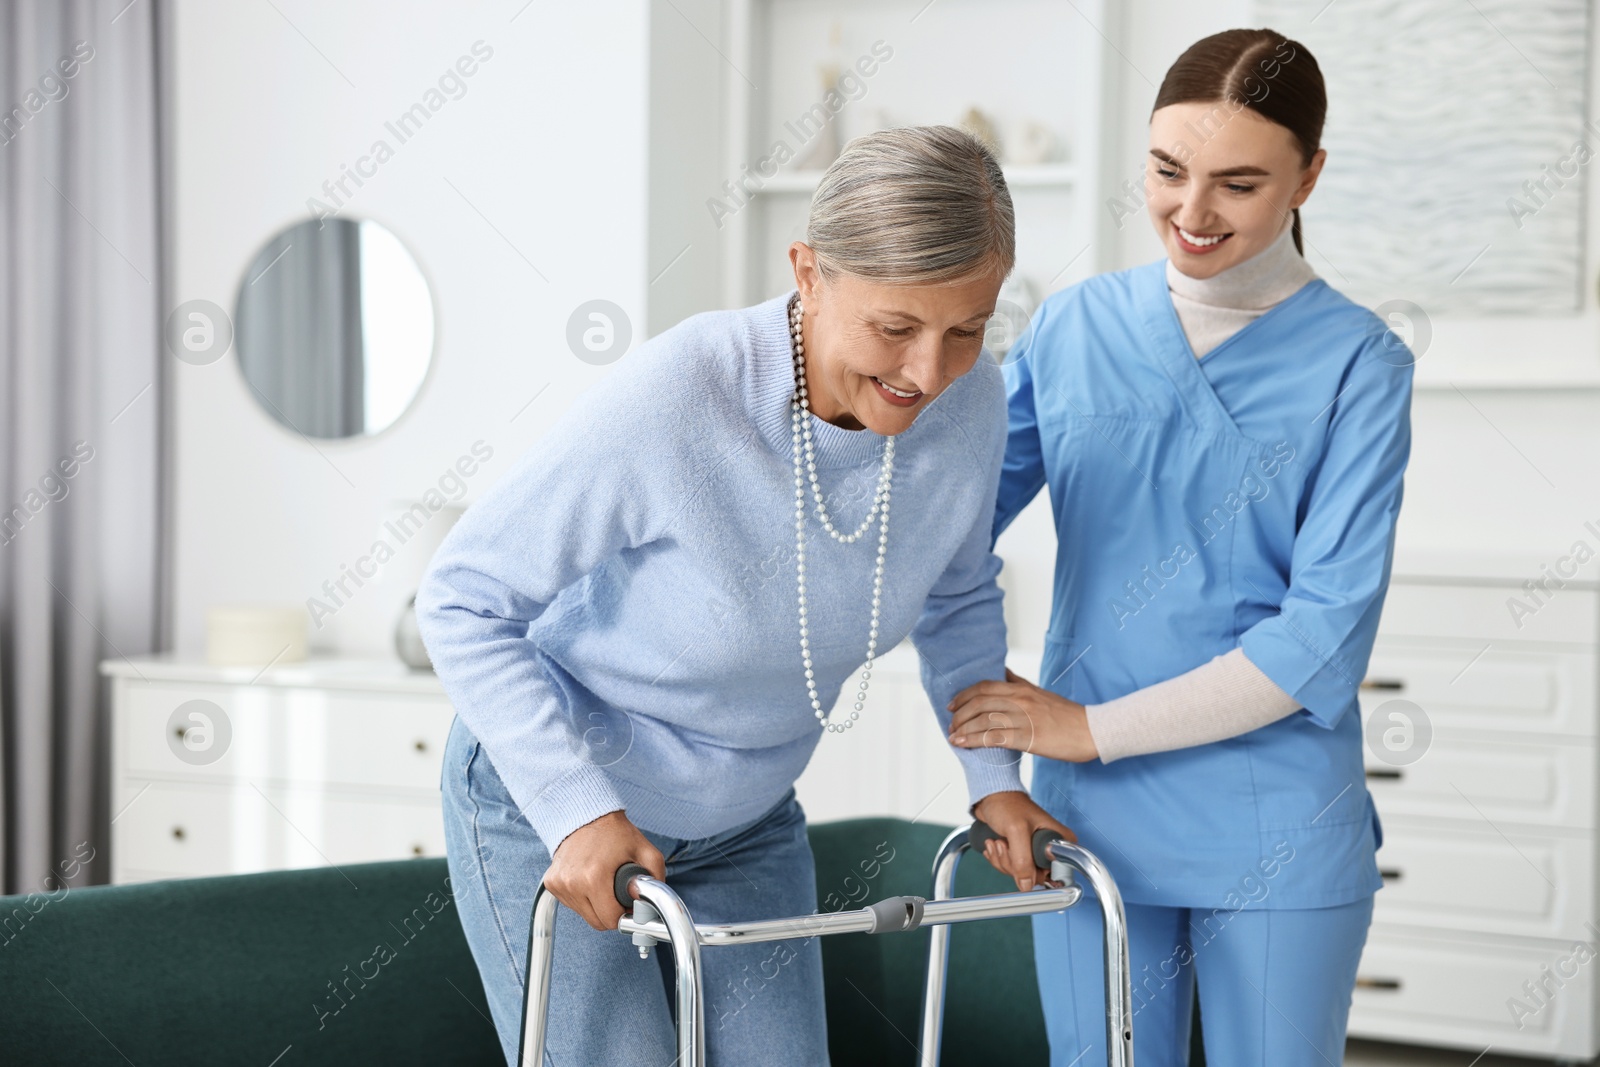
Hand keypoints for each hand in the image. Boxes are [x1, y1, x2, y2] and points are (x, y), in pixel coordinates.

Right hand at [544, 810, 665, 931]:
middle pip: (596, 922)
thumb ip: (654, 879)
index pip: (610, 920)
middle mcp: (572, 882)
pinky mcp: (551, 883)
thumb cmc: (615, 833)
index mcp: (594, 877)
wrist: (586, 815)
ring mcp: (559, 883)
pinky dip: (582, 898)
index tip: (627, 904)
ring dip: (596, 905)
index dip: (624, 915)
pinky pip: (571, 904)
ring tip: (603, 882)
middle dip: (610, 912)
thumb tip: (649, 905)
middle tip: (618, 894)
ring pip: (583, 914)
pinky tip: (589, 879)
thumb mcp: (645, 851)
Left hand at [948, 669, 1098, 762]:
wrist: (1092, 731)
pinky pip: (995, 737)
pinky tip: (964, 745)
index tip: (952, 705)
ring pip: (984, 719)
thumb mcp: (1041, 692)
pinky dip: (974, 740)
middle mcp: (1020, 699)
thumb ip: (1019, 683)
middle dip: (960, 713)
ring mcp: (1024, 718)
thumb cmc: (1067, 715)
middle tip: (950, 724)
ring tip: (953, 736)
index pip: (985, 686)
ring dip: (964, 728)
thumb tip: (1003, 672)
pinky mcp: (1029, 737)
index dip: (964, 695)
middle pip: (980, 702)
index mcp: (1022, 688)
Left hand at [970, 791, 1076, 891]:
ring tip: (999, 840)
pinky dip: (997, 859)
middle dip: (1013, 863)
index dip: (1036, 871)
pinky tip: (994, 843)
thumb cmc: (1007, 804)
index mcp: (1059, 840)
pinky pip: (1009, 869)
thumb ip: (1023, 859)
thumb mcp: (1017, 830)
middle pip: (1034, 876)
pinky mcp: (1020, 854)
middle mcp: (1049, 848)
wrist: (990, 798)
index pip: (1057, 871)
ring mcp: (1033, 852)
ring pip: (1019, 874)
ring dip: (1002, 859)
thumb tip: (1027, 885)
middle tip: (1005, 843)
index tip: (1022, 856)